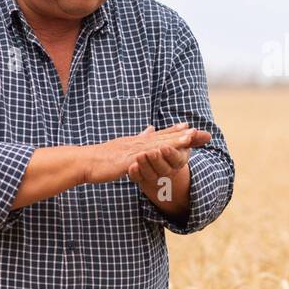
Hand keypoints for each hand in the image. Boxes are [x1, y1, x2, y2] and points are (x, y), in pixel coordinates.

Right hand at [83, 122, 210, 184]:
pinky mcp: (126, 161)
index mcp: (138, 142)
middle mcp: (138, 143)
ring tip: (190, 138)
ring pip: (157, 145)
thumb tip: (150, 128)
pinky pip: (142, 158)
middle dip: (184, 135)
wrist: (86, 161)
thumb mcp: (124, 146)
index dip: (177, 132)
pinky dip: (154, 155)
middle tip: (202, 132)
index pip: (161, 136)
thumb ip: (139, 138)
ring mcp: (132, 150)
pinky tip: (164, 153)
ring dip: (173, 141)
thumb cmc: (104, 157)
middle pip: (165, 138)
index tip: (191, 127)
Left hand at [125, 124, 200, 187]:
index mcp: (177, 163)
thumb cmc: (172, 154)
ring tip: (139, 156)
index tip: (165, 147)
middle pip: (163, 168)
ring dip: (144, 165)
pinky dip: (134, 174)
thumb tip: (208, 136)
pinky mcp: (141, 179)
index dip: (171, 154)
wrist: (160, 171)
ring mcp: (153, 177)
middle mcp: (166, 172)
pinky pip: (137, 179)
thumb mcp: (182, 145)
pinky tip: (131, 167)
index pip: (176, 160)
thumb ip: (192, 139)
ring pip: (149, 174)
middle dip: (156, 160)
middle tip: (151, 151)